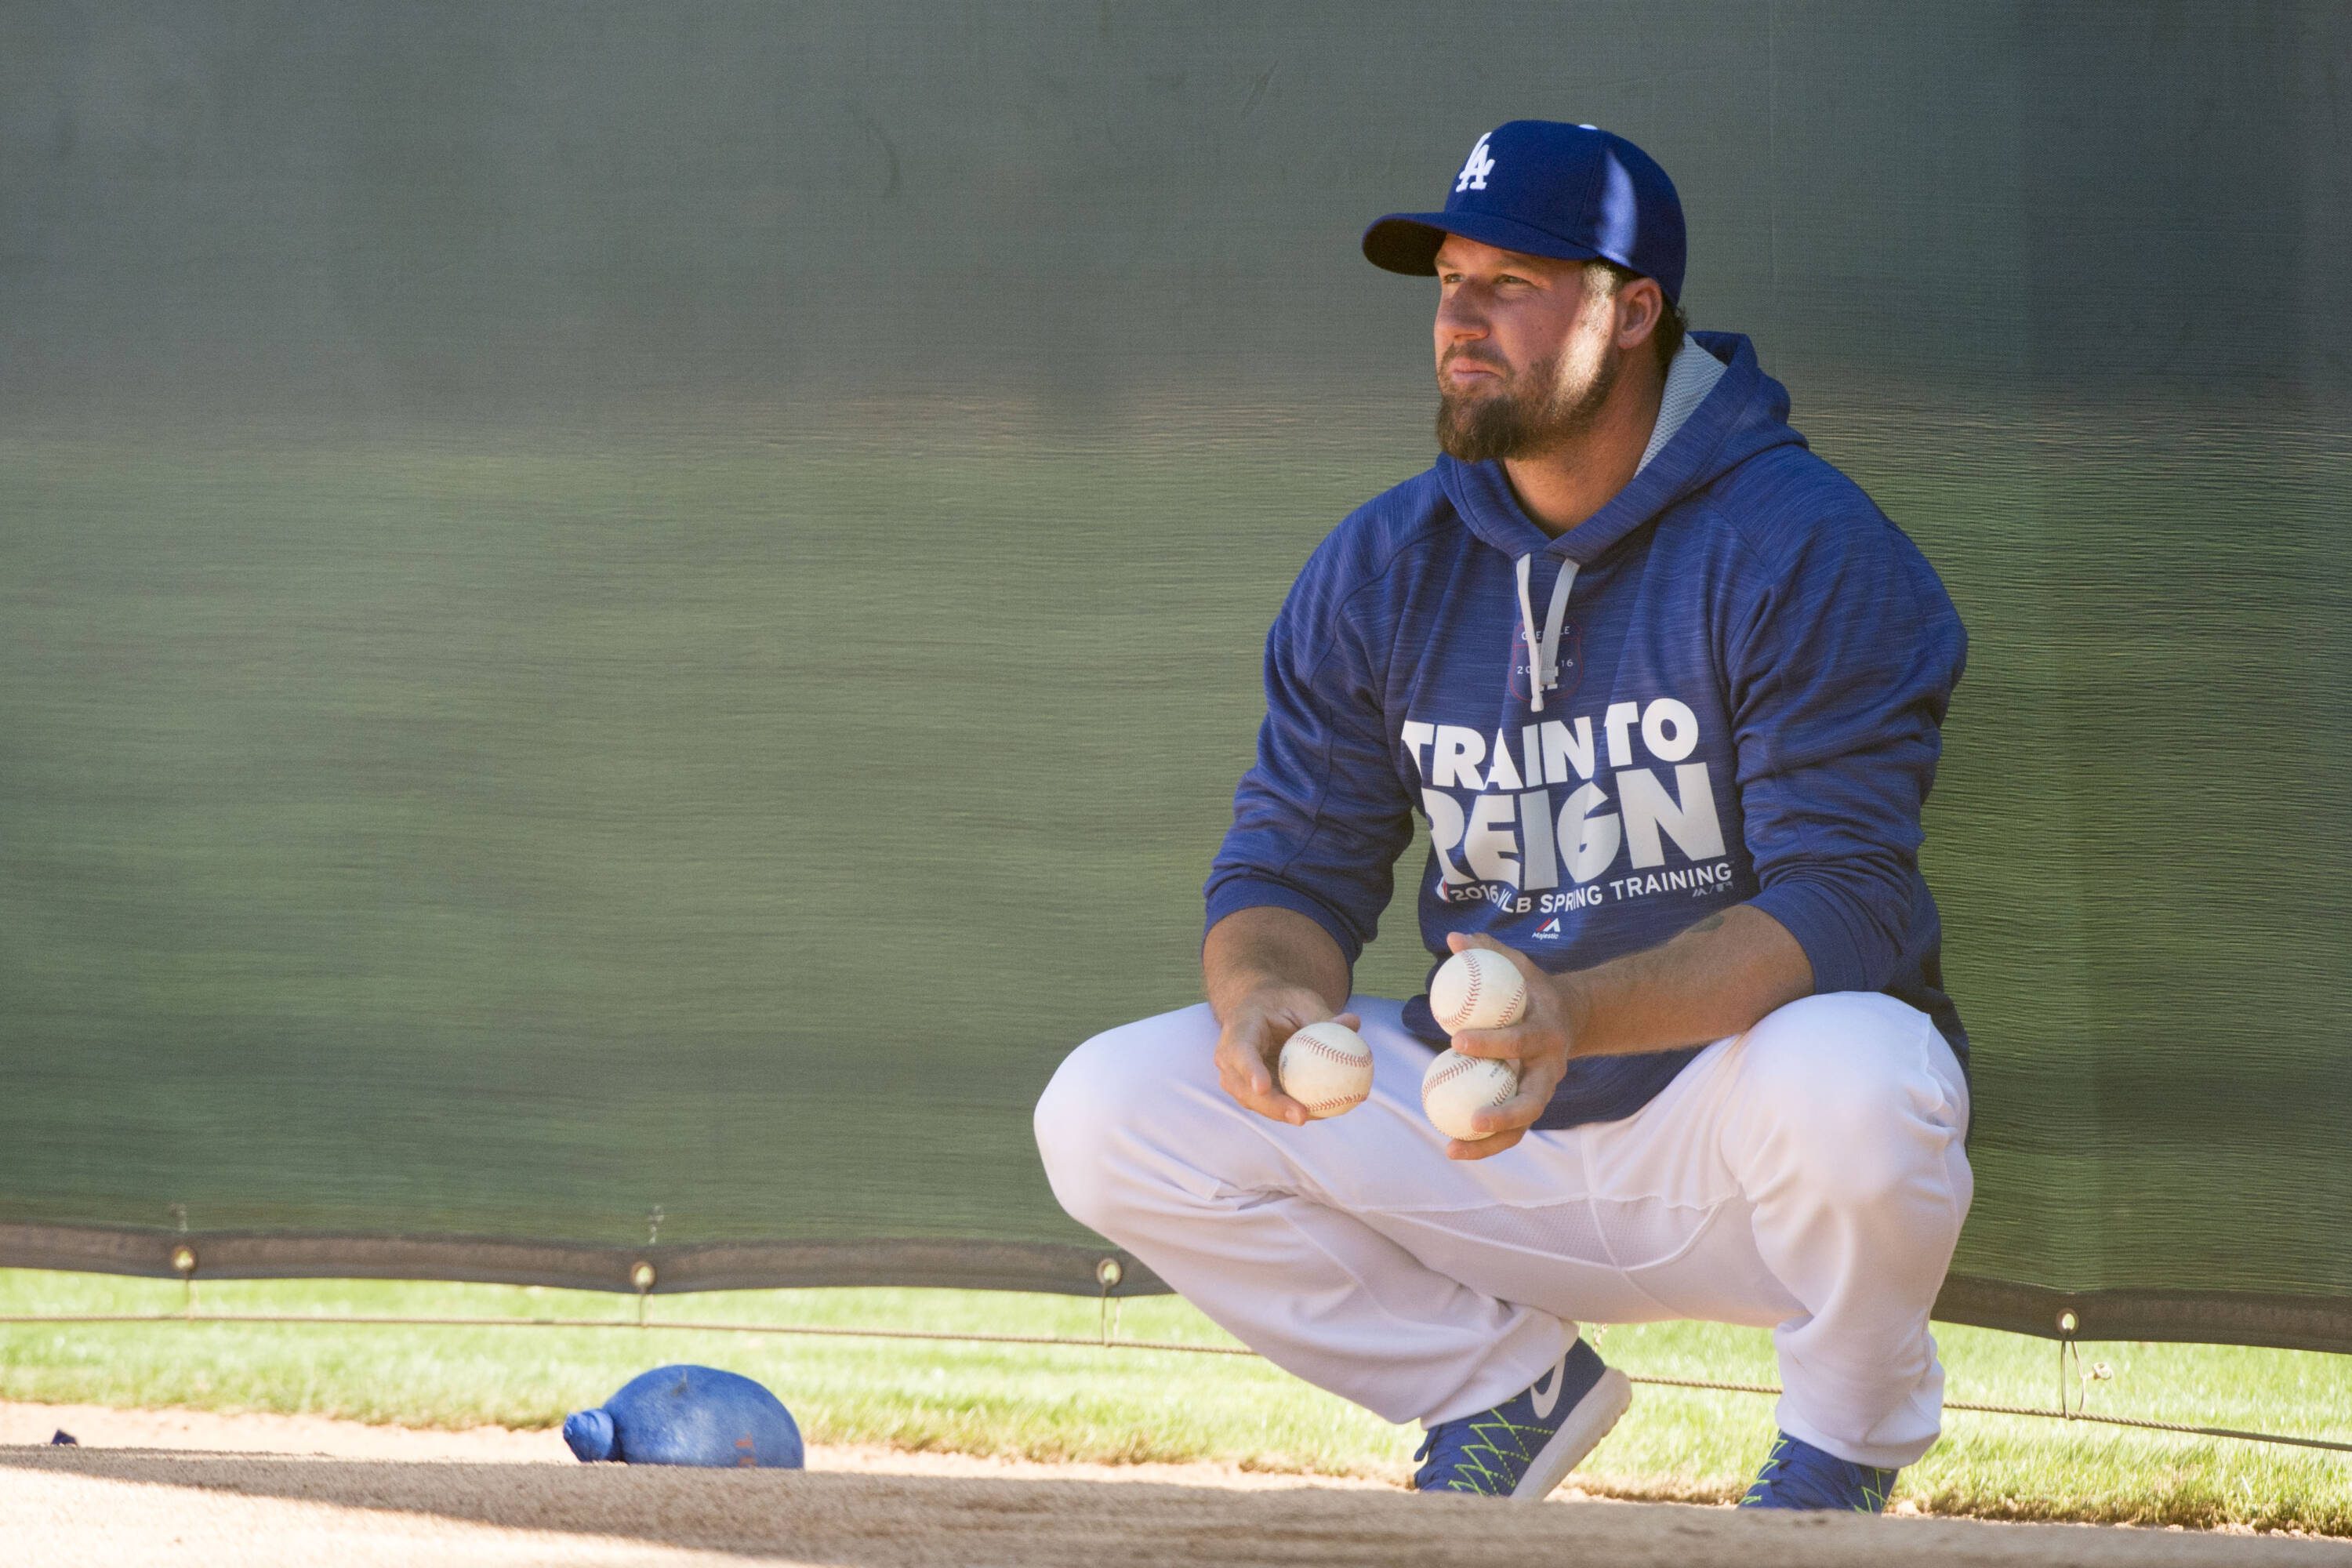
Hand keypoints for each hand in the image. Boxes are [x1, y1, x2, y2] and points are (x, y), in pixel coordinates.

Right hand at [1213, 984, 1362, 1127]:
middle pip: (1242, 1085)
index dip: (1248, 1070)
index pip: (1239, 1050)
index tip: (1262, 1087)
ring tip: (1312, 1117)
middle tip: (1301, 1115)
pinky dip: (1288, 1109)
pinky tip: (1319, 1113)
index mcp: (1240, 1026)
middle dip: (1270, 1105)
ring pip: (1253, 1100)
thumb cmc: (1283, 1002)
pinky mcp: (1249, 1088)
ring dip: (1280, 1112)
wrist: (1261, 1009)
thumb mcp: (1303, 1001)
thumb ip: (1324, 1016)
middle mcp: (1230, 1054)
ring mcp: (1237, 1074)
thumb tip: (1353, 1024)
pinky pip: (1267, 1103)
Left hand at [1438, 932, 1584, 1159]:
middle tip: (1470, 1119)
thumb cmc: (1533, 988)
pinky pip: (1511, 1131)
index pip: (1519, 1040)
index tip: (1455, 1039)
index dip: (1491, 1042)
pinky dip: (1486, 1144)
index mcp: (1548, 1032)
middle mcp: (1551, 1068)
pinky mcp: (1532, 1105)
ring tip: (1453, 1148)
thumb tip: (1453, 939)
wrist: (1571, 1017)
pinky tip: (1452, 1147)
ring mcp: (1544, 1091)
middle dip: (1504, 1112)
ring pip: (1523, 1125)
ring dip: (1491, 1143)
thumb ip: (1489, 951)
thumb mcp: (1517, 966)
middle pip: (1533, 1099)